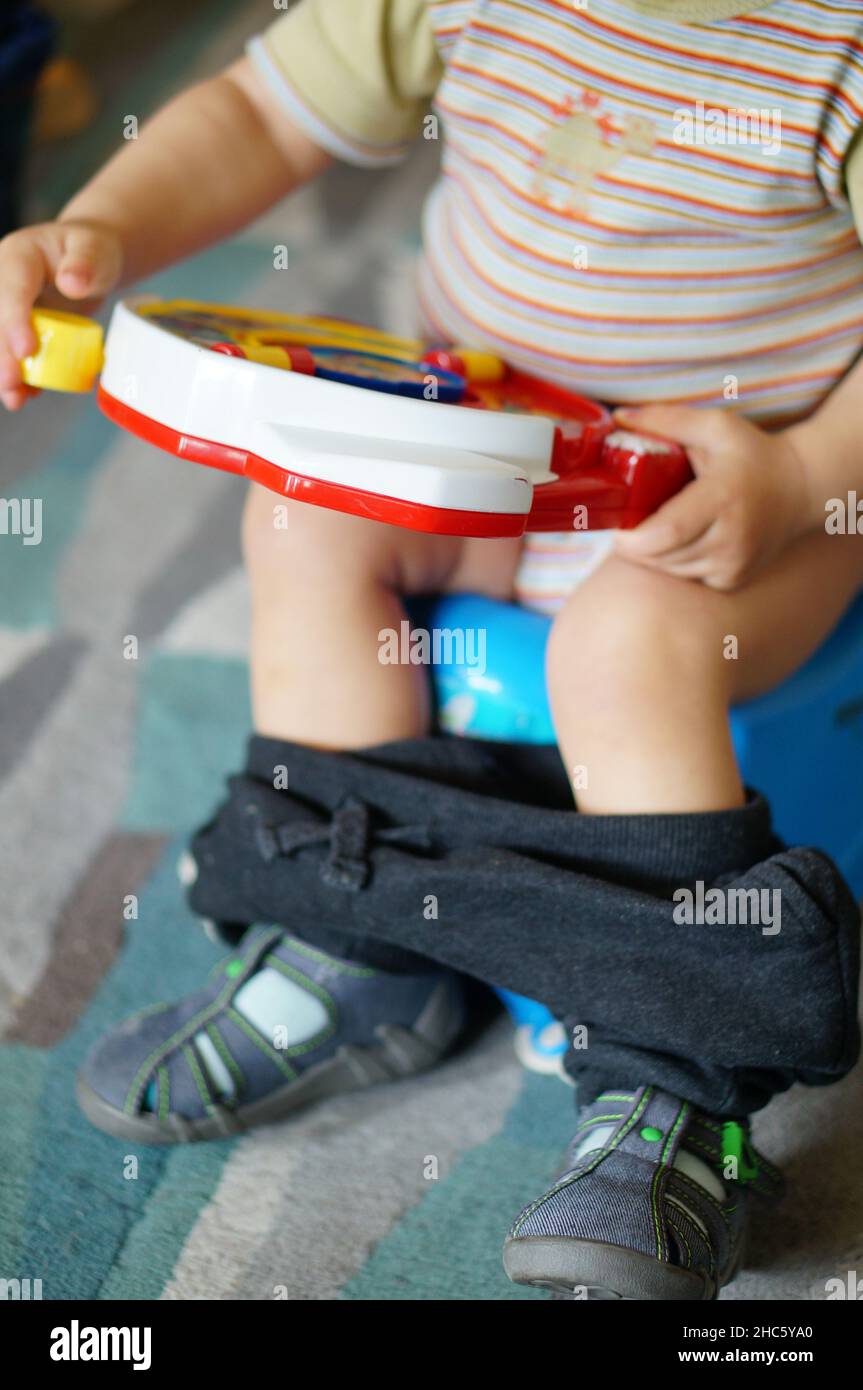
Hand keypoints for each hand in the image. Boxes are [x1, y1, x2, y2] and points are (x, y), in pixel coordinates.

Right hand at [0, 220, 122, 410]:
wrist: (86, 261)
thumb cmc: (90, 252)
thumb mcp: (94, 249)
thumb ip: (86, 262)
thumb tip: (72, 283)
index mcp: (17, 257)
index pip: (11, 289)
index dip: (13, 320)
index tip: (26, 350)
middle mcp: (3, 283)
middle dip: (2, 353)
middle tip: (11, 383)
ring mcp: (7, 308)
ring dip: (3, 370)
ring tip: (16, 399)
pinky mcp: (15, 329)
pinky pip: (11, 352)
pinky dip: (19, 376)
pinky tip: (27, 395)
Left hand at [612, 404, 812, 590]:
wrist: (800, 489)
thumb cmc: (752, 454)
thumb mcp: (715, 426)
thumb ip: (666, 420)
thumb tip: (618, 418)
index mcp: (722, 499)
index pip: (667, 533)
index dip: (632, 538)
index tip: (617, 524)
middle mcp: (730, 539)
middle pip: (661, 556)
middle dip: (635, 544)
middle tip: (630, 520)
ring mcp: (734, 565)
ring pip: (670, 570)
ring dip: (653, 554)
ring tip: (657, 526)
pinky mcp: (733, 580)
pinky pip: (686, 578)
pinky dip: (675, 562)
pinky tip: (684, 540)